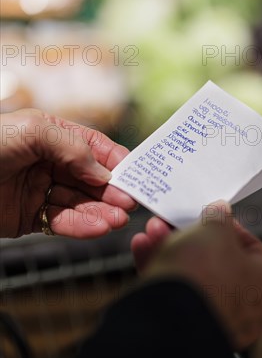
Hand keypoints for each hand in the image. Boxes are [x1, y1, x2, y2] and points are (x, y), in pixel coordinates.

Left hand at [0, 108, 135, 237]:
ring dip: (100, 212)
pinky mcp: (30, 218)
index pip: (93, 147)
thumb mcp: (33, 130)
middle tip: (129, 203)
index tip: (136, 175)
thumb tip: (104, 172)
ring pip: (79, 203)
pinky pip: (61, 222)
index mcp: (52, 136)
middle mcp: (50, 163)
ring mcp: (41, 191)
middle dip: (111, 191)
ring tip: (117, 219)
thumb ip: (73, 147)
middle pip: (90, 178)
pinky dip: (80, 226)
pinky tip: (97, 227)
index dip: (116, 160)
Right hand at [132, 202, 261, 349]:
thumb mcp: (214, 228)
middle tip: (174, 222)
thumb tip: (220, 211)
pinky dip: (162, 270)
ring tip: (152, 232)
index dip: (227, 225)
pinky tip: (144, 250)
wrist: (170, 319)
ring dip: (169, 248)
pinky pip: (177, 293)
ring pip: (193, 275)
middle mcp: (248, 308)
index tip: (209, 214)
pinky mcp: (188, 328)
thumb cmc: (204, 273)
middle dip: (188, 236)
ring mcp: (217, 320)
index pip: (250, 247)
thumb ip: (219, 216)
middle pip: (216, 259)